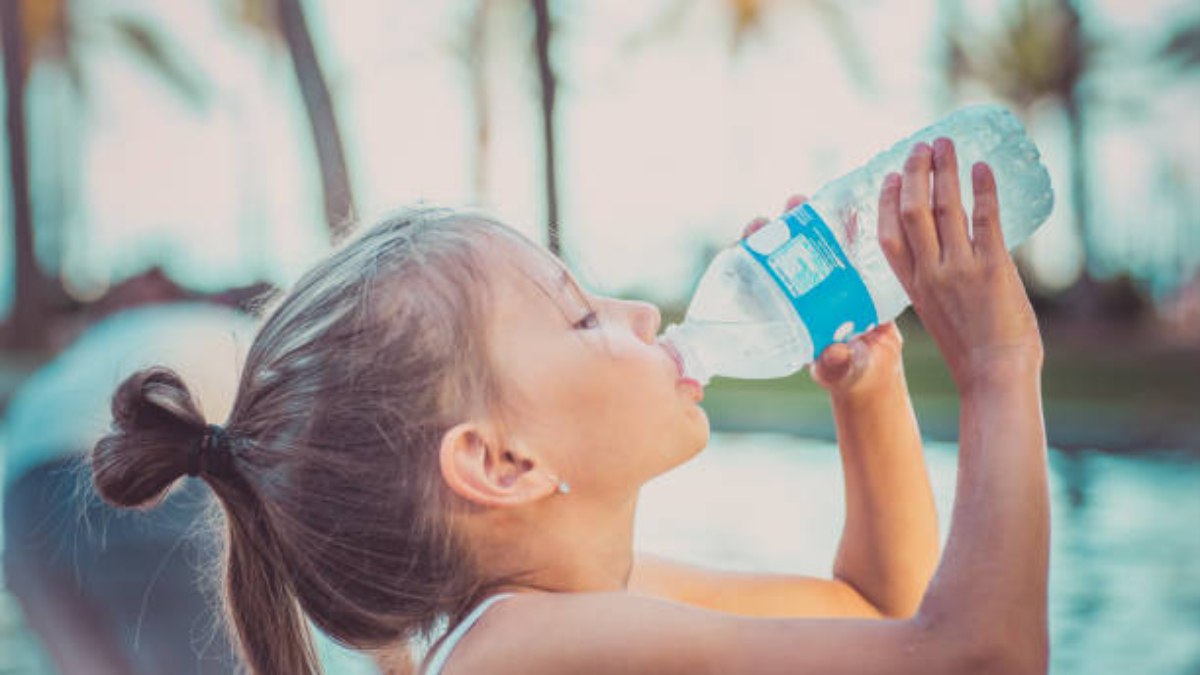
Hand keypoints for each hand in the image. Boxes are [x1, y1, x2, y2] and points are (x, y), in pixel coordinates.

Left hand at [741, 196, 905, 398]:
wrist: (879, 367)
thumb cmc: (851, 373)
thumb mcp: (841, 370)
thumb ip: (836, 365)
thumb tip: (832, 354)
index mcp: (786, 311)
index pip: (760, 277)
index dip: (751, 254)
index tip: (750, 235)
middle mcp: (801, 291)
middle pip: (782, 252)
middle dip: (777, 228)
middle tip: (781, 211)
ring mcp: (826, 278)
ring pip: (811, 242)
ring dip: (806, 218)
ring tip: (801, 200)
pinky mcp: (852, 271)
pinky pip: (846, 243)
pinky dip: (845, 224)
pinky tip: (847, 204)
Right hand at [877, 138, 1042, 389]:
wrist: (995, 375)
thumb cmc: (971, 353)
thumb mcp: (938, 316)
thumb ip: (936, 286)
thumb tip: (948, 258)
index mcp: (913, 287)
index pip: (888, 235)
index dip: (886, 201)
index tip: (889, 176)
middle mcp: (931, 273)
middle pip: (912, 211)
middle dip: (915, 172)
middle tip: (921, 146)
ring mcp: (959, 269)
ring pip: (945, 207)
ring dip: (945, 170)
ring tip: (946, 144)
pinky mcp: (993, 268)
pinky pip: (985, 219)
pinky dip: (983, 189)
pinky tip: (982, 167)